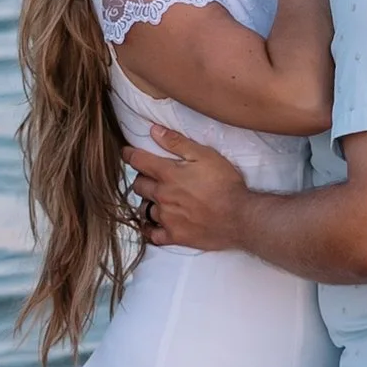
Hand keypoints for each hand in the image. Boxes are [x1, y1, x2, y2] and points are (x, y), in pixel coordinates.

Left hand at [124, 125, 254, 253]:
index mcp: (167, 174)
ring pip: (143, 209)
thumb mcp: (205, 155)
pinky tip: (152, 224)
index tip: (127, 152)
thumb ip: (177, 142)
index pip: (138, 161)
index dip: (129, 155)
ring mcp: (166, 218)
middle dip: (141, 178)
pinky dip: (149, 228)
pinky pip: (152, 234)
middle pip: (138, 185)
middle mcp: (162, 196)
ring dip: (146, 202)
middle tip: (151, 176)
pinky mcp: (174, 236)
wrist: (239, 217)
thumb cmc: (225, 183)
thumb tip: (153, 130)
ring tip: (155, 199)